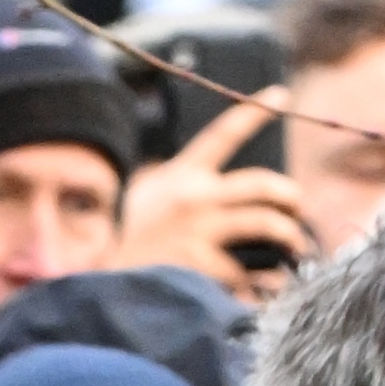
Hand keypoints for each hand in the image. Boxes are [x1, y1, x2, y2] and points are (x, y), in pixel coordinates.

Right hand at [109, 100, 310, 295]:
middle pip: (262, 184)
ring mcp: (198, 230)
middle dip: (290, 196)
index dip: (255, 111)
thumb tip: (210, 200)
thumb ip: (172, 194)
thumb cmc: (110, 242)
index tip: (281, 96)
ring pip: (267, 224)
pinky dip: (258, 283)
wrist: (88, 277)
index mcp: (177, 175)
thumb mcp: (137, 201)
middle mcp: (194, 197)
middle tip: (296, 209)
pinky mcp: (198, 265)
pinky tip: (262, 289)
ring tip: (294, 249)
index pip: (222, 134)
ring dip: (290, 236)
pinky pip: (244, 272)